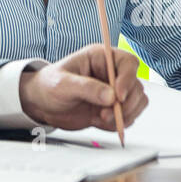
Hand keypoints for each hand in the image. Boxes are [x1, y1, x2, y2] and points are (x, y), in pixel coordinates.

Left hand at [18, 44, 147, 130]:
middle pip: (136, 85)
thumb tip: (111, 96)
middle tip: (106, 114)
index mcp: (101, 58)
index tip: (118, 96)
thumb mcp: (63, 84)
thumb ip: (87, 88)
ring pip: (137, 102)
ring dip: (124, 115)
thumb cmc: (49, 85)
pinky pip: (129, 116)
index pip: (128, 62)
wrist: (42, 104)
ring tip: (101, 119)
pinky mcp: (113, 108)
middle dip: (126, 103)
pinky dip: (119, 123)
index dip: (128, 79)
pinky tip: (99, 122)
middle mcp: (111, 73)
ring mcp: (114, 92)